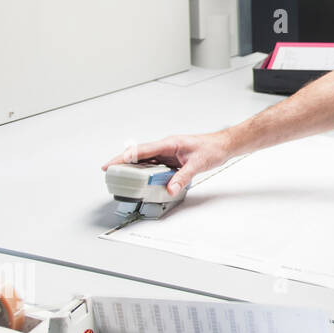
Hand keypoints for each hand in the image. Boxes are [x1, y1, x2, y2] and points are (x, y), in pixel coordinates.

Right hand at [101, 132, 231, 196]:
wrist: (224, 145)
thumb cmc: (212, 148)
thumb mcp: (197, 165)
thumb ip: (182, 177)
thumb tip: (170, 189)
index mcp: (168, 143)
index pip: (141, 150)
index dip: (123, 157)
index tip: (110, 165)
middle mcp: (166, 146)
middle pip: (139, 155)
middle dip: (123, 163)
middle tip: (110, 172)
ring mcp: (168, 152)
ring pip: (146, 160)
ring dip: (134, 168)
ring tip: (122, 178)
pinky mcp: (172, 158)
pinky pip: (155, 165)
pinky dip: (147, 171)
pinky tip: (143, 179)